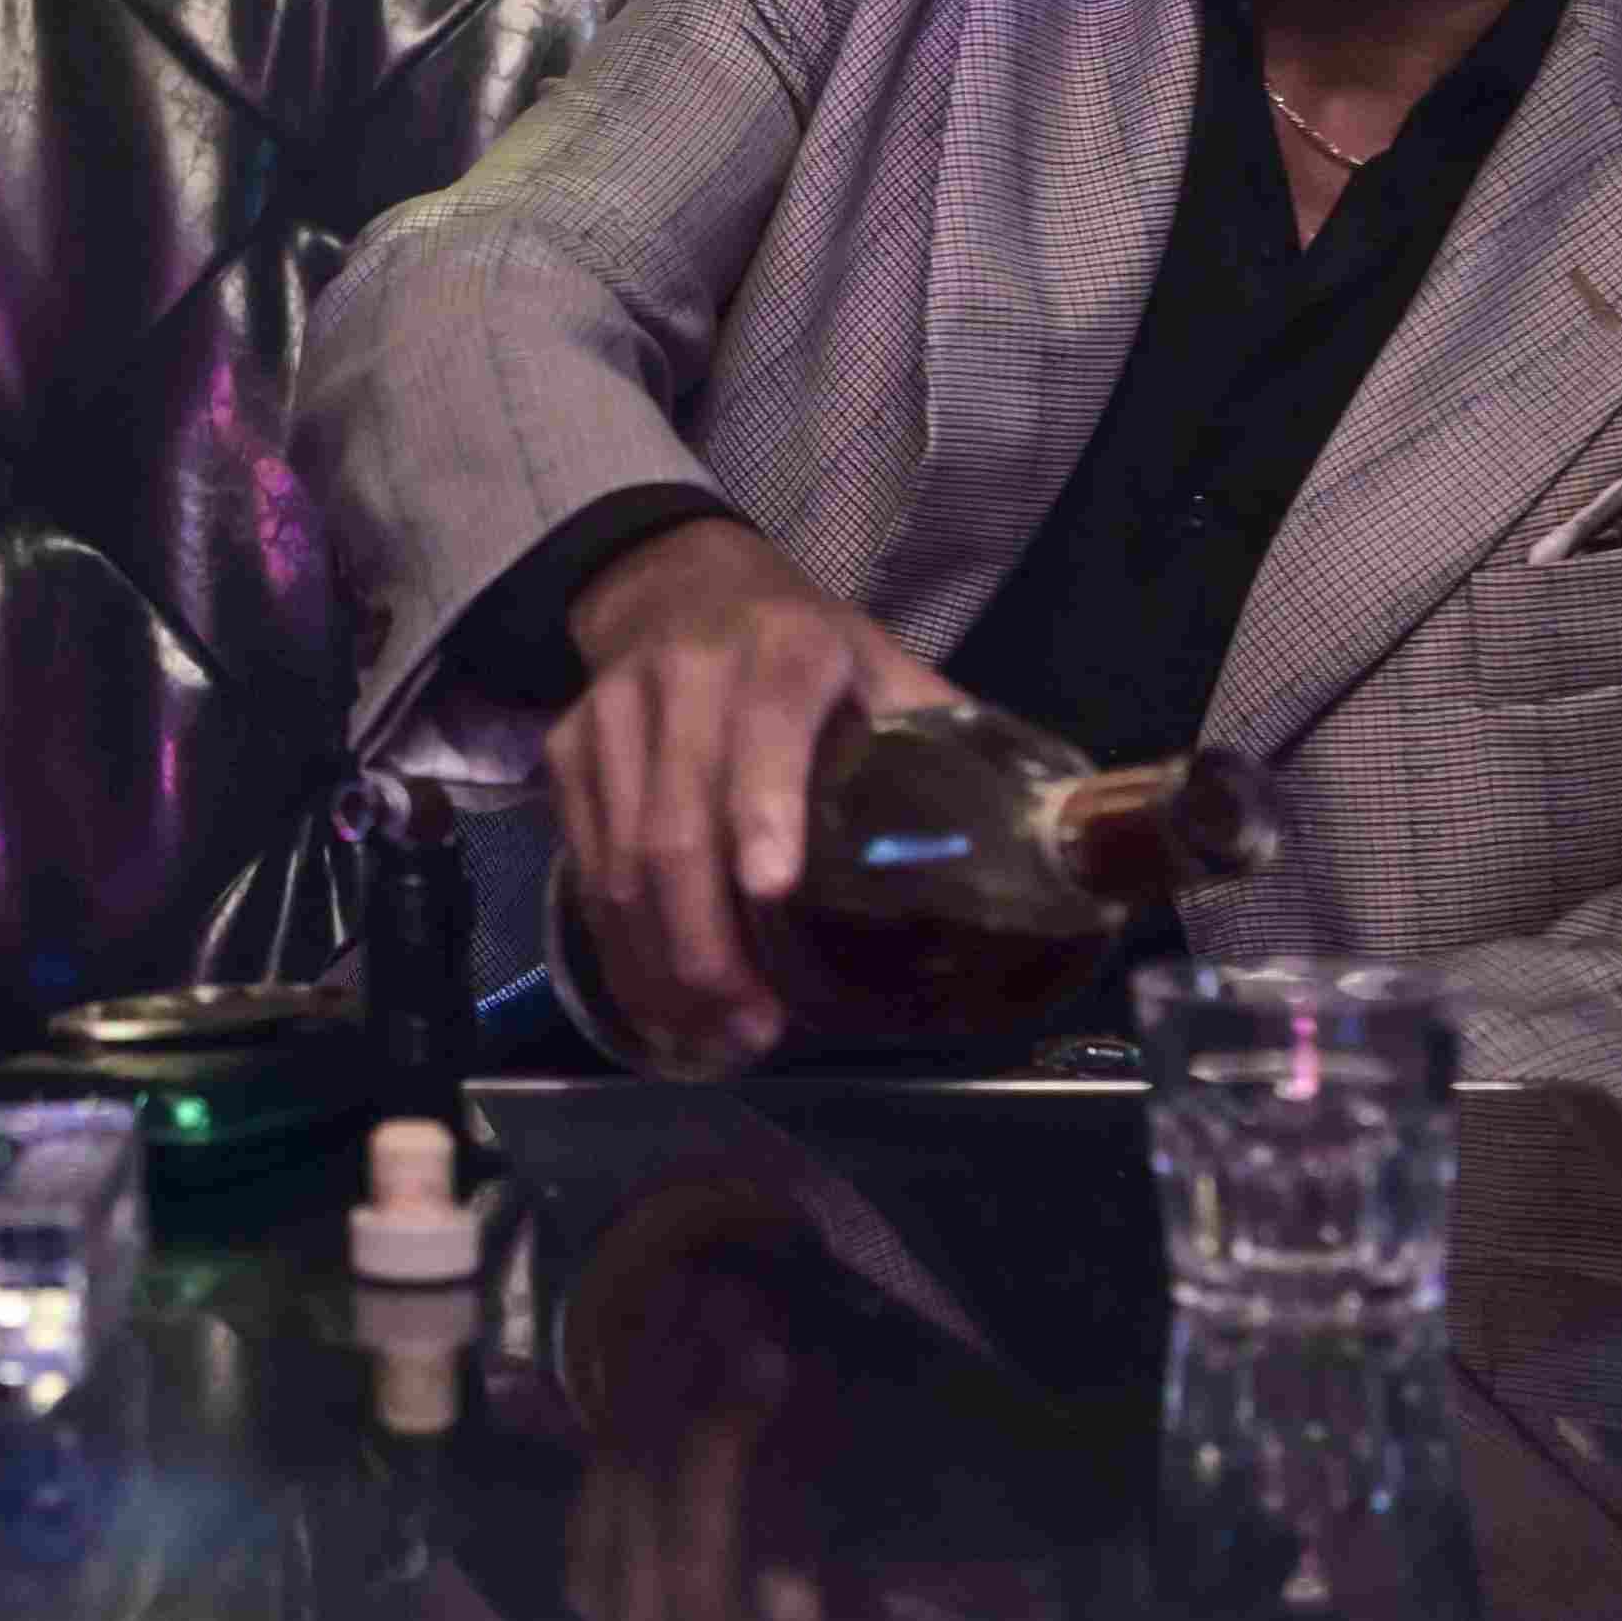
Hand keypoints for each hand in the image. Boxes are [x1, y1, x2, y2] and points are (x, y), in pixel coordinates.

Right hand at [546, 519, 957, 1071]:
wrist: (679, 582)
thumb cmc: (807, 649)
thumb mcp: (882, 668)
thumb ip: (943, 742)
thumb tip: (1053, 840)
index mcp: (786, 650)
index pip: (767, 726)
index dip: (764, 807)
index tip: (773, 891)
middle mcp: (687, 674)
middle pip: (677, 825)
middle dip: (709, 945)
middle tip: (754, 1028)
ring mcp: (616, 714)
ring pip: (619, 860)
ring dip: (662, 966)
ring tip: (712, 1038)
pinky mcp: (568, 750)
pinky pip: (584, 865)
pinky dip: (619, 946)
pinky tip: (661, 1001)